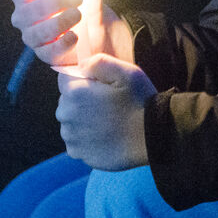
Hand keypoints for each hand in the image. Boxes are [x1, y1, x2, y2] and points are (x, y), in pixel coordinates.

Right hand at [5, 0, 132, 67]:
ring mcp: (35, 39)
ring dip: (59, 22)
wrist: (102, 21)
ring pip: (35, 34)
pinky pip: (47, 53)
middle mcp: (24, 18)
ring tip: (78, 14)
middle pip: (26, 14)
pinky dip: (62, 43)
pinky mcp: (48, 56)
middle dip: (55, 3)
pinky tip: (75, 35)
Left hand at [56, 53, 153, 169]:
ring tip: (107, 120)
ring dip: (82, 119)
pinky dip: (86, 138)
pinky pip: (76, 141)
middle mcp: (66, 116)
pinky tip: (105, 135)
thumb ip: (99, 62)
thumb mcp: (126, 71)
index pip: (64, 79)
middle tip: (106, 103)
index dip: (82, 80)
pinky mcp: (79, 154)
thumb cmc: (140, 101)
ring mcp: (71, 138)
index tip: (100, 85)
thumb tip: (81, 65)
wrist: (152, 138)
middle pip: (66, 101)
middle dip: (80, 100)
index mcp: (75, 93)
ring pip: (70, 122)